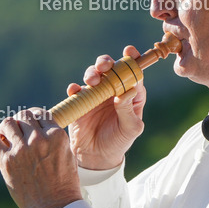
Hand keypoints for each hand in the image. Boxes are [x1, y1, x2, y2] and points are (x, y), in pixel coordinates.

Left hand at [0, 108, 83, 207]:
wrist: (55, 207)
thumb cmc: (63, 184)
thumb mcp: (67, 155)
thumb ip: (54, 139)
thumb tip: (40, 127)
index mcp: (57, 136)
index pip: (41, 113)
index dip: (34, 117)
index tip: (30, 123)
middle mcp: (39, 139)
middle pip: (23, 115)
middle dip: (20, 121)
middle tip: (18, 131)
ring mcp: (22, 150)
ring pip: (7, 123)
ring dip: (6, 129)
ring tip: (7, 138)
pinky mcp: (7, 161)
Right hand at [67, 46, 145, 169]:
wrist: (97, 157)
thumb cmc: (119, 141)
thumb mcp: (131, 129)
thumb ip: (129, 111)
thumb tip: (127, 91)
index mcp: (131, 93)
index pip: (134, 72)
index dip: (132, 59)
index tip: (129, 51)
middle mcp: (113, 89)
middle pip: (110, 68)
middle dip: (106, 62)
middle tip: (104, 67)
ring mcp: (96, 94)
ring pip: (93, 75)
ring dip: (91, 73)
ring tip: (92, 81)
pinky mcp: (80, 101)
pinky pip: (75, 90)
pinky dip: (74, 88)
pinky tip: (75, 90)